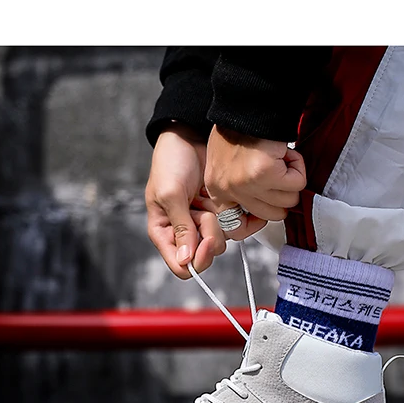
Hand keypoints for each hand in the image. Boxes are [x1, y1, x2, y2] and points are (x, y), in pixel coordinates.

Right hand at [145, 124, 226, 278]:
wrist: (189, 136)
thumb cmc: (171, 161)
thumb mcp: (170, 194)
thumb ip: (180, 226)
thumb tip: (186, 260)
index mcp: (164, 232)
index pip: (181, 265)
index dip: (197, 259)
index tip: (205, 240)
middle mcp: (184, 232)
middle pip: (205, 255)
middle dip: (210, 234)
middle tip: (206, 211)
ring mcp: (203, 223)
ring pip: (222, 242)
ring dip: (223, 223)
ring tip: (213, 200)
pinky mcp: (221, 212)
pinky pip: (235, 226)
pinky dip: (239, 217)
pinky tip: (235, 203)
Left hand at [204, 125, 306, 239]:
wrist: (247, 104)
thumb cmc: (239, 130)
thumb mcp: (226, 165)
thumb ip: (238, 189)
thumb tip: (258, 209)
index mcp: (217, 190)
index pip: (237, 227)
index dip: (258, 219)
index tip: (269, 206)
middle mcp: (230, 191)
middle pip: (272, 215)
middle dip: (282, 194)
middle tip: (279, 173)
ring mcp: (248, 184)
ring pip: (288, 200)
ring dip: (292, 179)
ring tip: (280, 159)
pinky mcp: (267, 174)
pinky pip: (297, 183)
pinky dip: (299, 167)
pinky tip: (286, 153)